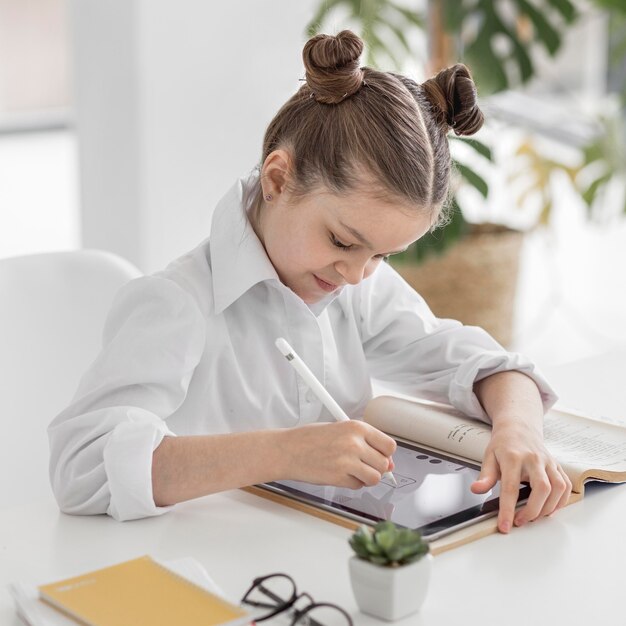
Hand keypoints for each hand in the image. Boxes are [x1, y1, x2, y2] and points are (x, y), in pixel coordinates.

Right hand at [279, 420, 395, 488]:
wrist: (287, 450)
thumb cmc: (309, 438)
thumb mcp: (340, 429)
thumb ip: (365, 442)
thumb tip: (388, 462)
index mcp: (356, 427)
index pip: (389, 445)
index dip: (386, 454)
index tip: (381, 456)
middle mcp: (354, 443)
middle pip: (384, 464)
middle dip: (376, 467)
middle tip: (363, 464)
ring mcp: (347, 461)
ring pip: (375, 478)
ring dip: (366, 478)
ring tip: (352, 470)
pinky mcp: (339, 477)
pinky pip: (358, 485)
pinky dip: (352, 483)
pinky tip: (340, 474)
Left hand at [470, 422, 571, 532]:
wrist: (519, 428)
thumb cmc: (503, 444)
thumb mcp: (488, 457)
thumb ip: (485, 476)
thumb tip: (476, 490)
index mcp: (513, 457)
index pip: (510, 487)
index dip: (507, 510)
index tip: (505, 526)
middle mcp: (534, 459)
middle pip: (542, 488)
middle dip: (533, 511)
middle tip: (520, 521)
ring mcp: (548, 462)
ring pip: (558, 488)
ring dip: (548, 508)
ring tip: (533, 516)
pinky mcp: (557, 466)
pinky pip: (566, 486)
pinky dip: (560, 501)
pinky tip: (548, 508)